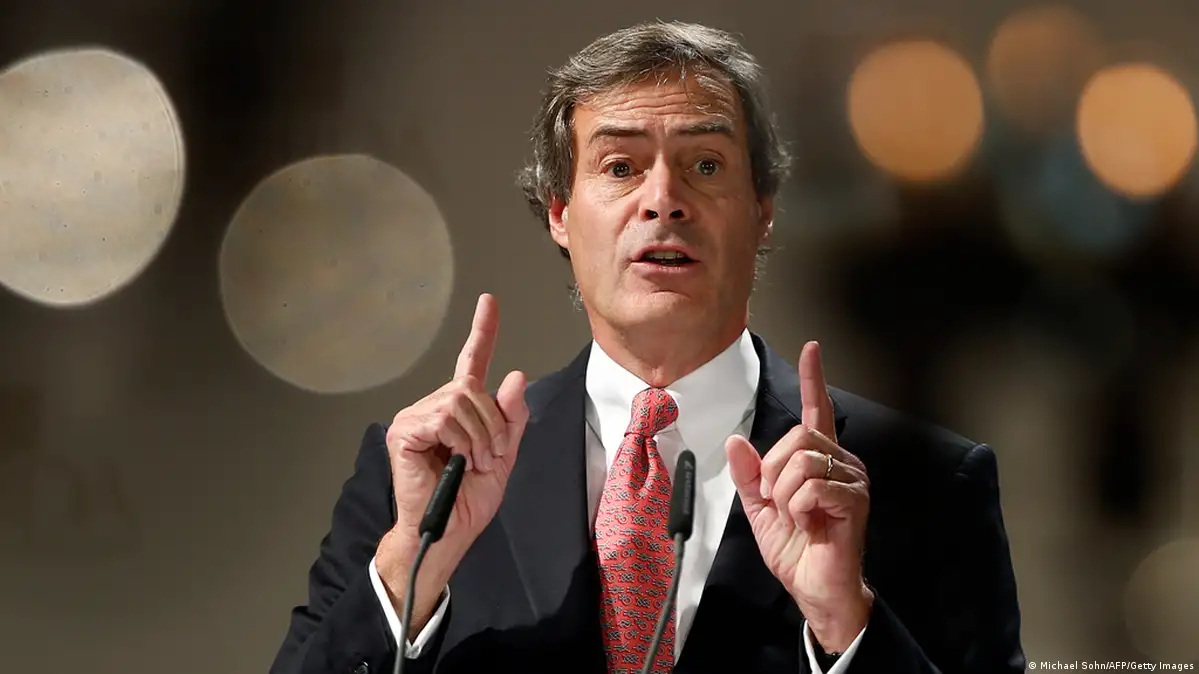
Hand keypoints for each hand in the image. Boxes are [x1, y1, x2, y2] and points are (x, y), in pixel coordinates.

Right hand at [375, 293, 529, 636]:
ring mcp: (415, 417)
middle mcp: (433, 406)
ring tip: (472, 463)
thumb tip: (515, 375)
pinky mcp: (403, 430)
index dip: (482, 331)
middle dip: (492, 425)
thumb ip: (511, 418)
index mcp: (458, 411)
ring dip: (479, 436)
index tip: (490, 301)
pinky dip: (461, 440)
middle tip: (487, 458)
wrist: (448, 533)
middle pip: (472, 389)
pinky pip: (445, 416)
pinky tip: (457, 460)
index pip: (471, 362)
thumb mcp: (503, 456)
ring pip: (461, 401)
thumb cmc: (469, 500)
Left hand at [725, 341, 872, 651]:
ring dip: (783, 494)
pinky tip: (809, 524)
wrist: (814, 587)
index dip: (813, 379)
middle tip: (778, 503)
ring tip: (795, 517)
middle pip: (797, 437)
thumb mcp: (759, 508)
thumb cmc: (795, 548)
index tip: (812, 348)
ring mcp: (852, 479)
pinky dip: (797, 508)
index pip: (816, 411)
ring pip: (801, 461)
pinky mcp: (855, 500)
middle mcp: (840, 462)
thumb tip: (735, 441)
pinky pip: (812, 486)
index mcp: (819, 459)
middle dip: (773, 472)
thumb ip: (748, 475)